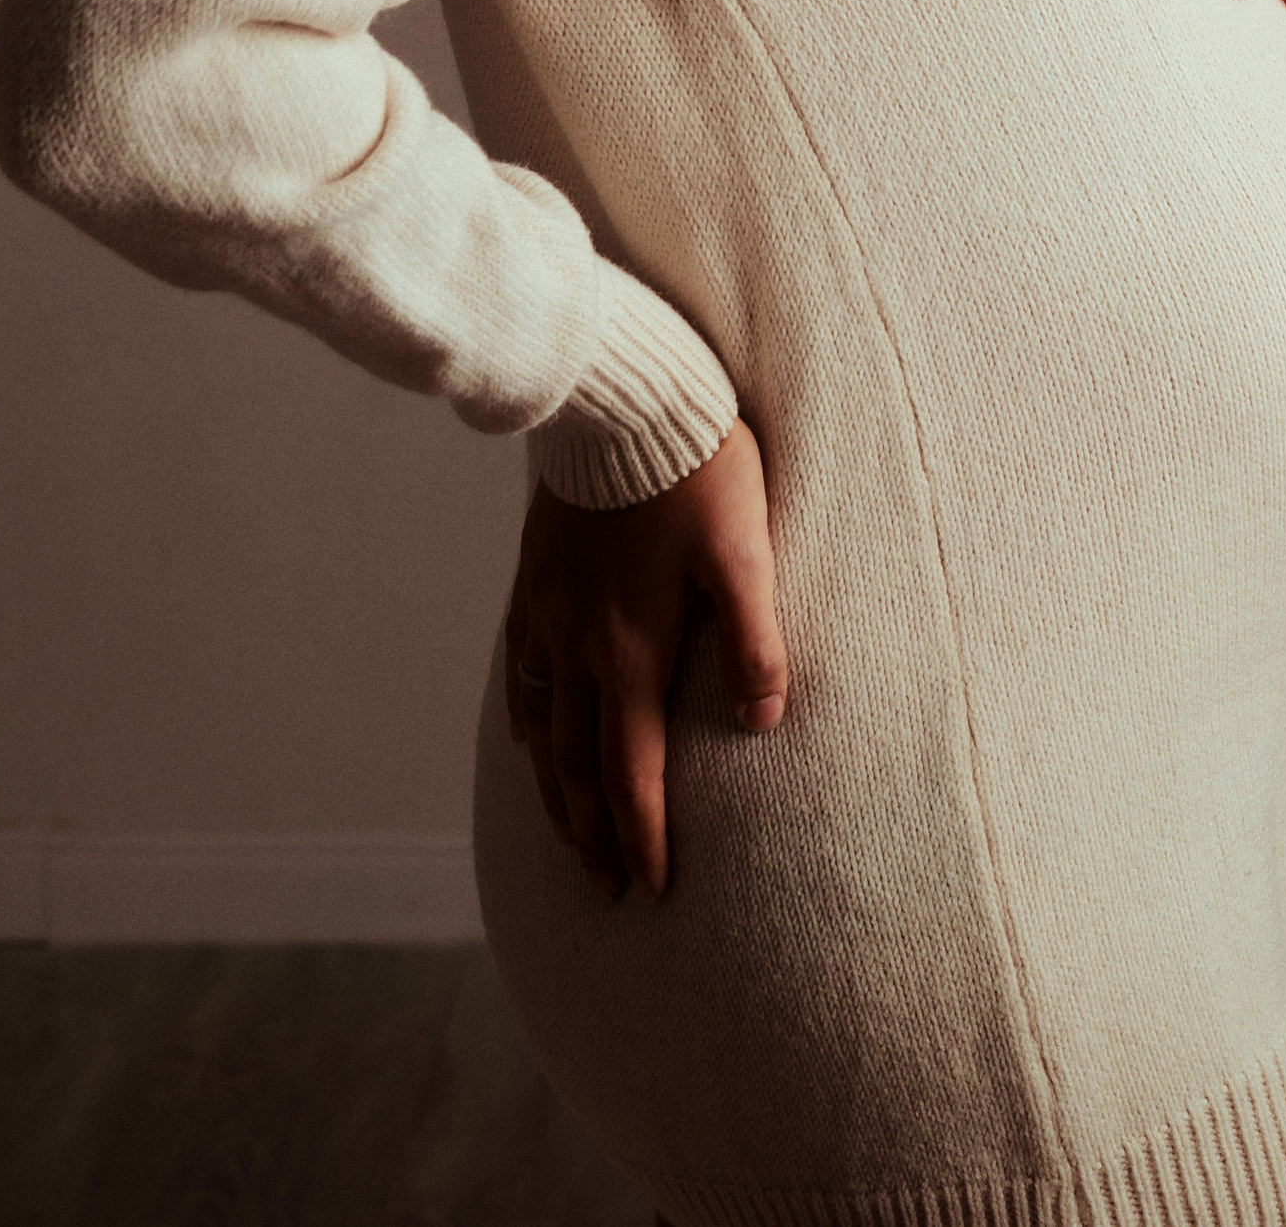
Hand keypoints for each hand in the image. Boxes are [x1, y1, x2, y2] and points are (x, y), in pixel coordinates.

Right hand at [502, 417, 786, 900]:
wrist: (620, 395)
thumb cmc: (695, 468)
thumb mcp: (744, 550)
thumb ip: (755, 639)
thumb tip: (765, 721)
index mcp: (630, 649)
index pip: (632, 772)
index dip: (643, 837)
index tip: (651, 890)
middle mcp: (580, 644)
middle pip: (580, 765)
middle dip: (596, 833)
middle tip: (608, 885)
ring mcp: (550, 610)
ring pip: (544, 726)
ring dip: (557, 790)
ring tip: (570, 834)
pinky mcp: (536, 575)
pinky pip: (521, 668)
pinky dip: (527, 719)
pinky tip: (532, 736)